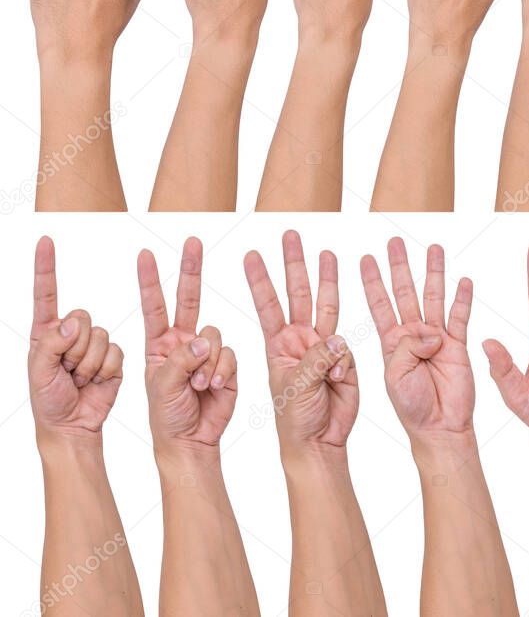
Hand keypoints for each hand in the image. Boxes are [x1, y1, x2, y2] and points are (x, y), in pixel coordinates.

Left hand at [28, 238, 123, 443]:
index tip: (45, 241)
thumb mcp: (39, 374)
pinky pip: (117, 351)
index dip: (45, 268)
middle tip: (68, 371)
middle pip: (83, 318)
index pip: (45, 294)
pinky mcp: (113, 357)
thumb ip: (51, 345)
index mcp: (46, 332)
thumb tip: (71, 323)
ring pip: (102, 336)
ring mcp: (93, 345)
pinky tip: (96, 381)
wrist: (74, 425)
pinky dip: (107, 368)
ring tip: (80, 380)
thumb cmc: (48, 402)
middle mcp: (70, 334)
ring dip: (91, 363)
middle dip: (76, 348)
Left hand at [138, 238, 236, 453]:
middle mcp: (183, 343)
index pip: (154, 306)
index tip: (145, 254)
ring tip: (198, 386)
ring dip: (208, 361)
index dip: (150, 280)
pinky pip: (230, 355)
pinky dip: (222, 371)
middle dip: (190, 270)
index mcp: (159, 345)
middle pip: (189, 299)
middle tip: (192, 241)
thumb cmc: (166, 417)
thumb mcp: (161, 387)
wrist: (191, 441)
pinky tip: (214, 388)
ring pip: (214, 335)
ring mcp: (206, 354)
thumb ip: (180, 360)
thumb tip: (202, 340)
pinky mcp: (227, 366)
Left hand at [244, 231, 356, 453]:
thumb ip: (313, 362)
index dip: (257, 280)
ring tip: (326, 253)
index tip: (249, 254)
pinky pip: (347, 347)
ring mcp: (321, 348)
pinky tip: (338, 374)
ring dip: (327, 279)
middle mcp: (298, 340)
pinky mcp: (344, 360)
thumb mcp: (291, 390)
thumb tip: (337, 341)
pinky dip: (344, 355)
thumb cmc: (293, 422)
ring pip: (325, 305)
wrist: (318, 443)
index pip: (265, 304)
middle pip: (296, 294)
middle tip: (290, 234)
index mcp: (276, 346)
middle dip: (292, 264)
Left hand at [360, 239, 473, 438]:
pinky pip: (460, 317)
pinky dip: (463, 299)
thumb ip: (406, 349)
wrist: (439, 427)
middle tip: (395, 241)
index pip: (378, 303)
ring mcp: (435, 338)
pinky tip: (464, 281)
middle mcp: (412, 334)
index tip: (365, 258)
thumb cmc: (410, 407)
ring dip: (433, 272)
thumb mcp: (393, 377)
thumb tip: (432, 333)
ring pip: (433, 297)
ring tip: (434, 248)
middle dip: (400, 266)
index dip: (372, 281)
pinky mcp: (458, 345)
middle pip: (405, 291)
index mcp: (390, 341)